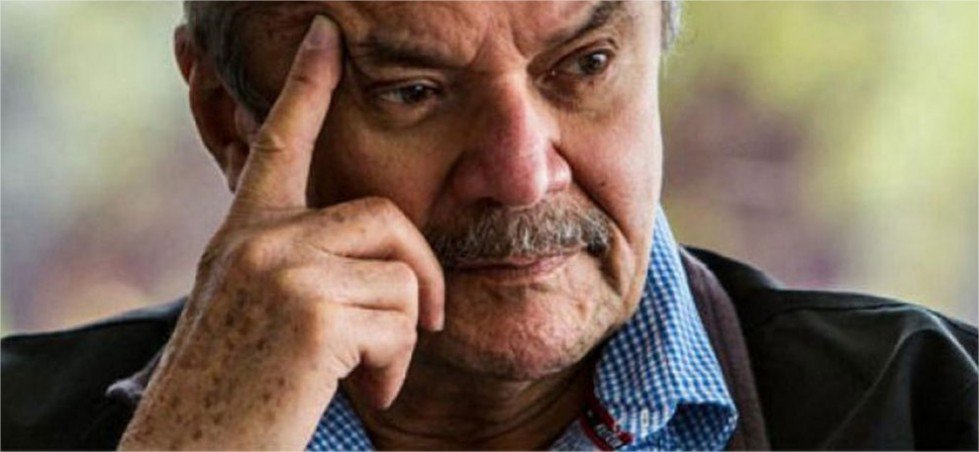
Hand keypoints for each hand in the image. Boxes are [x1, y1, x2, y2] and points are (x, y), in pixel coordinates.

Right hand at [119, 16, 443, 449]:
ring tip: (367, 374)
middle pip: (386, 219)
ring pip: (401, 279)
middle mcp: (258, 241)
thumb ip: (300, 267)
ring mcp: (281, 272)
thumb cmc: (235, 394)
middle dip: (421, 275)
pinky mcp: (310, 313)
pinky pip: (400, 322)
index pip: (283, 142)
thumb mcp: (254, 312)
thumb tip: (386, 262)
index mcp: (245, 235)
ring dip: (401, 341)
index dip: (308, 84)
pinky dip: (395, 368)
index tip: (326, 35)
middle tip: (422, 324)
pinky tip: (363, 392)